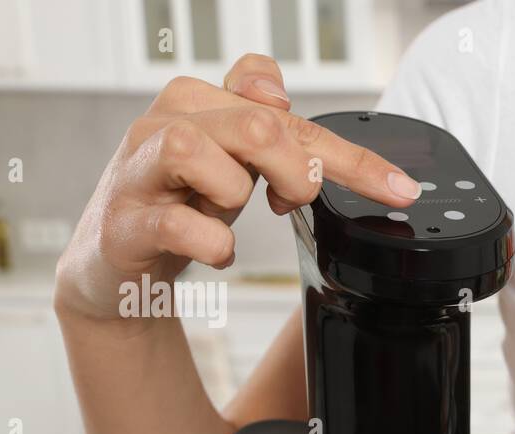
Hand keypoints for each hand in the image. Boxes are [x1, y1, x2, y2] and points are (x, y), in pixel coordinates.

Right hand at [55, 54, 421, 328]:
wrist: (116, 261)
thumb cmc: (181, 202)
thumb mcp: (236, 161)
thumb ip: (270, 127)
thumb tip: (282, 92)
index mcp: (201, 103)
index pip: (279, 102)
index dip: (349, 151)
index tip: (397, 190)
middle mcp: (165, 123)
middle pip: (255, 125)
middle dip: (297, 171)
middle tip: (293, 200)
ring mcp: (139, 171)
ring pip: (197, 153)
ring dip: (237, 194)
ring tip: (234, 215)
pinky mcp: (126, 223)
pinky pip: (176, 225)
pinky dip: (211, 243)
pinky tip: (217, 250)